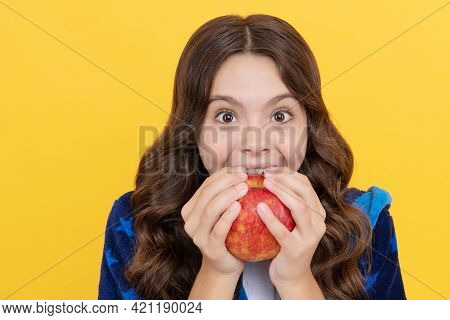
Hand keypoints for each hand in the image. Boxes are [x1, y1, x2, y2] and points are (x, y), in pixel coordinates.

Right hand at [181, 166, 248, 276]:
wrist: (226, 264)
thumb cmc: (227, 234)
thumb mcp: (222, 213)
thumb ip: (225, 195)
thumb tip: (243, 171)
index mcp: (191, 209)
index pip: (206, 186)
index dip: (223, 175)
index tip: (241, 170)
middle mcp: (190, 221)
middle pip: (207, 195)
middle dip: (226, 182)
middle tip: (244, 177)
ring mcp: (197, 236)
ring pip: (210, 210)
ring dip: (227, 196)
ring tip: (244, 188)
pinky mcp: (209, 248)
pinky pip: (218, 230)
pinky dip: (228, 217)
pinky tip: (239, 206)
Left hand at [257, 166, 326, 289]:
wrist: (290, 276)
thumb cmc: (286, 243)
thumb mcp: (290, 221)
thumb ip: (286, 203)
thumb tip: (266, 177)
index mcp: (317, 213)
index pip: (306, 185)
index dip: (289, 174)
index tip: (271, 167)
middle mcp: (319, 223)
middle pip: (305, 193)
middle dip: (286, 179)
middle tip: (266, 173)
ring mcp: (310, 237)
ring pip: (299, 208)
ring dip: (282, 193)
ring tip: (265, 184)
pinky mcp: (296, 250)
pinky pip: (283, 232)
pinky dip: (271, 218)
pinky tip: (259, 208)